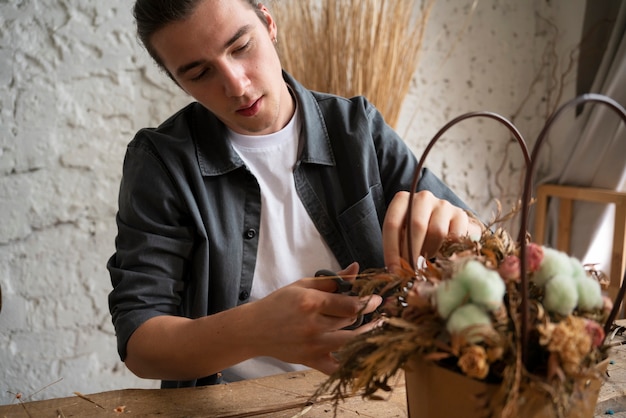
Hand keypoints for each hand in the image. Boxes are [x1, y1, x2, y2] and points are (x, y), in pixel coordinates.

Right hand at [248, 262, 381, 373]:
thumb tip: (357, 268)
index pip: (351, 305)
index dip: (369, 302)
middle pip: (352, 323)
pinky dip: (350, 363)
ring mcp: (313, 346)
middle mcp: (313, 325)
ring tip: (379, 328)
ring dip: (368, 336)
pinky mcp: (310, 361)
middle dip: (370, 317)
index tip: (378, 299)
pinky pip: (336, 367)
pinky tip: (362, 354)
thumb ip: (332, 280)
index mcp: (311, 303)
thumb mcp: (303, 285)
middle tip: (382, 312)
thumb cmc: (279, 304)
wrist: (254, 329)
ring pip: (351, 343)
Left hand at [382, 191, 481, 272]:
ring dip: (430, 252)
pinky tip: (442, 257)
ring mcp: (444, 205)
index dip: (391, 249)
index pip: (393, 223)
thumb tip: (395, 271)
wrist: (445, 225)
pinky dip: (448, 250)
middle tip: (411, 271)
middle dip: (412, 253)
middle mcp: (423, 198)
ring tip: (426, 262)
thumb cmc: (417, 233)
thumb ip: (397, 247)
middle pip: (417, 226)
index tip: (394, 270)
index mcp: (403, 200)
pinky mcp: (461, 215)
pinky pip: (455, 236)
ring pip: (437, 231)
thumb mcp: (402, 236)